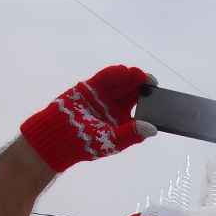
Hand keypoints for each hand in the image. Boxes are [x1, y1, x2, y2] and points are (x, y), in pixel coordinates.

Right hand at [19, 65, 155, 172]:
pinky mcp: (90, 88)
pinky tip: (123, 71)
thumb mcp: (113, 141)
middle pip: (132, 92)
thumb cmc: (85, 144)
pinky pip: (104, 78)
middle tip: (151, 81)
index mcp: (122, 120)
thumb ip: (132, 134)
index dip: (150, 100)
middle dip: (141, 86)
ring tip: (139, 75)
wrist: (57, 137)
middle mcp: (114, 106)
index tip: (158, 96)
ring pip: (120, 84)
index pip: (140, 107)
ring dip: (130, 78)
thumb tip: (153, 129)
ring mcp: (103, 96)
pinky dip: (113, 74)